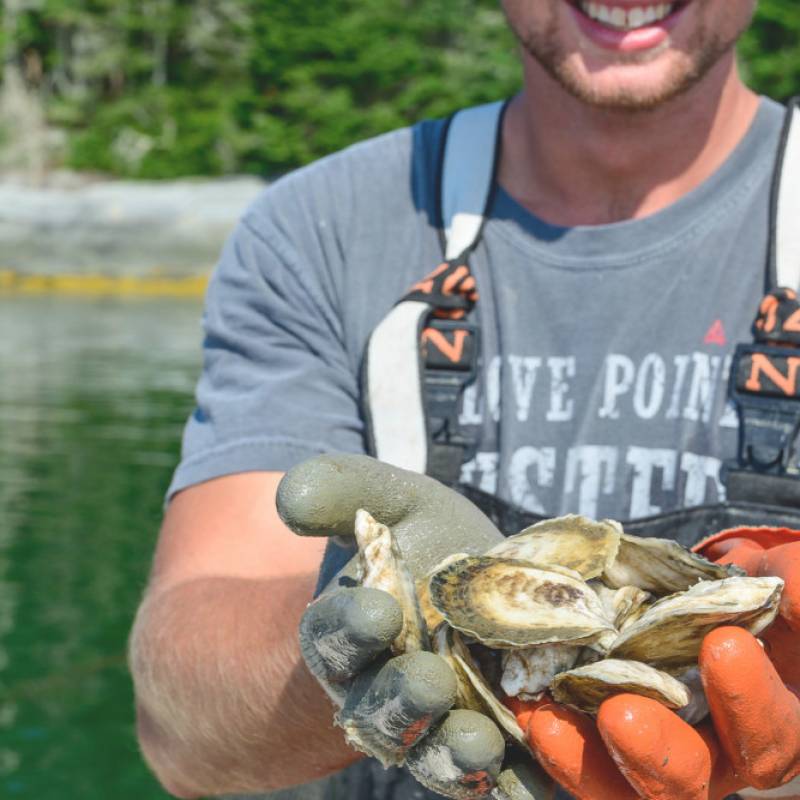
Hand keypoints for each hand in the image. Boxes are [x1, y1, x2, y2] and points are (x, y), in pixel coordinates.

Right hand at [277, 454, 553, 799]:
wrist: (466, 577)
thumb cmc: (417, 534)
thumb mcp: (383, 498)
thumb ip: (336, 490)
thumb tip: (289, 497)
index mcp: (345, 630)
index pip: (331, 638)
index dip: (349, 628)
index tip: (377, 612)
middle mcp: (377, 686)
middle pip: (377, 707)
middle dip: (400, 697)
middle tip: (428, 681)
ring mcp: (430, 720)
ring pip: (429, 748)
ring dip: (450, 751)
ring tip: (480, 744)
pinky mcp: (481, 735)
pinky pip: (484, 766)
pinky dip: (505, 774)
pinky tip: (533, 778)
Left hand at [509, 526, 799, 799]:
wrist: (714, 603)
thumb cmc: (759, 597)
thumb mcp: (782, 587)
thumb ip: (791, 586)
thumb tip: (787, 584)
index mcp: (769, 724)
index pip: (772, 735)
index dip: (751, 701)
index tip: (724, 644)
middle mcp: (714, 756)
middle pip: (690, 783)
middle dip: (657, 756)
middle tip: (622, 717)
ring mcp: (656, 755)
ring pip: (622, 789)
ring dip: (582, 759)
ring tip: (546, 724)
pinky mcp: (606, 742)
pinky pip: (579, 758)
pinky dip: (552, 738)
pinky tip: (525, 707)